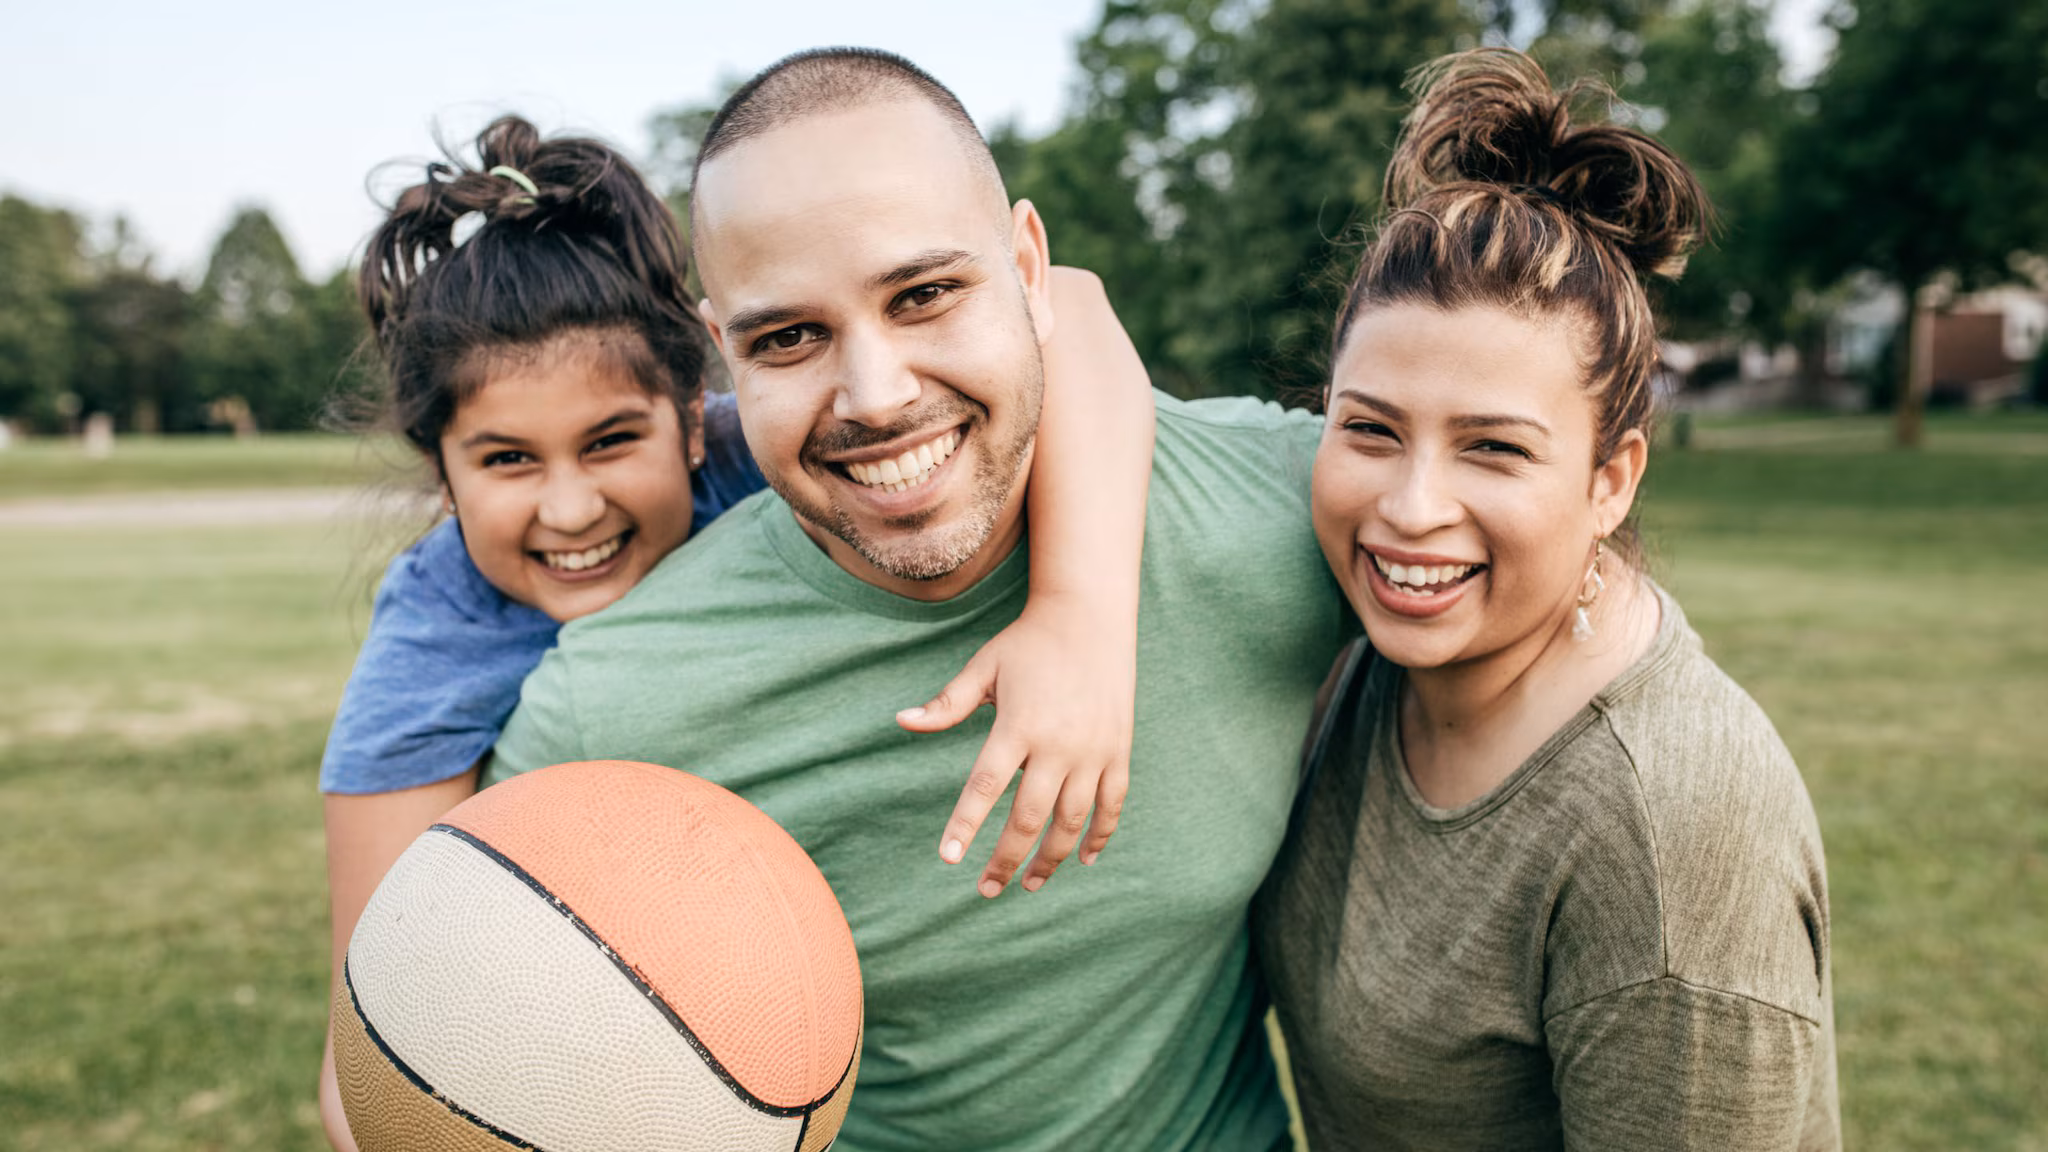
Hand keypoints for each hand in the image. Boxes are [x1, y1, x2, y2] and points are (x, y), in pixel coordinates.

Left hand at [899, 596, 1133, 895]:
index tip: (950, 859)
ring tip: (1031, 884)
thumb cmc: (1029, 644)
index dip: (966, 826)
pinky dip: (1100, 836)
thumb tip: (900, 721)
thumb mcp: (984, 668)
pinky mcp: (1118, 751)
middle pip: (1029, 818)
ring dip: (1051, 859)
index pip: (985, 788)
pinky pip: (1112, 804)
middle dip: (1006, 860)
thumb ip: (947, 703)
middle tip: (987, 890)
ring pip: (1072, 821)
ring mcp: (1093, 751)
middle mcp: (1058, 744)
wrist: (1091, 617)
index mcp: (1018, 726)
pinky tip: (1084, 859)